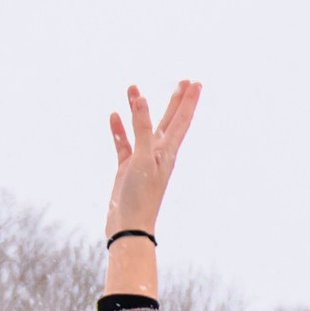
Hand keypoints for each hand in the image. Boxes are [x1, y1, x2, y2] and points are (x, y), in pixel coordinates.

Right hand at [106, 79, 199, 240]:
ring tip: (132, 88)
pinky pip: (123, 144)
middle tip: (184, 81)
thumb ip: (143, 128)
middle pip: (168, 120)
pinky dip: (119, 130)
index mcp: (167, 152)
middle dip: (175, 100)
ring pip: (141, 128)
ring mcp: (141, 161)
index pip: (181, 120)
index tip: (195, 82)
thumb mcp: (143, 159)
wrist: (129, 228)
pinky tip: (114, 115)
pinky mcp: (126, 169)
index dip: (188, 100)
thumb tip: (142, 99)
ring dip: (138, 108)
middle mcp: (157, 154)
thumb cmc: (141, 197)